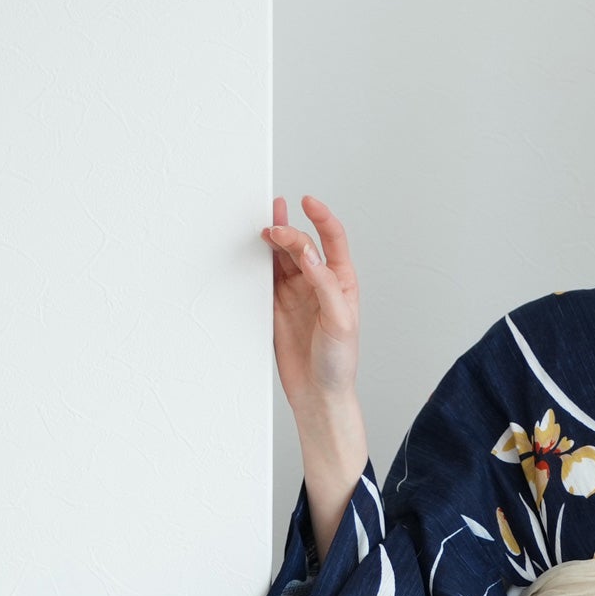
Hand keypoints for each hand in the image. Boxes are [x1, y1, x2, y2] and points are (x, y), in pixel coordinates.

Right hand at [263, 194, 360, 407]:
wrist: (318, 393)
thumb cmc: (338, 362)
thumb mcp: (340, 322)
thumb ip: (324, 285)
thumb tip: (307, 253)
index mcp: (341, 283)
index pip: (333, 241)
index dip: (321, 218)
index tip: (307, 202)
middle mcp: (318, 283)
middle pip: (302, 245)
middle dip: (289, 232)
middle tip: (274, 229)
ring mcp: (296, 293)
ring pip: (281, 257)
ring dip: (273, 240)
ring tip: (262, 225)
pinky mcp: (276, 305)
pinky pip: (265, 276)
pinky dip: (258, 262)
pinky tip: (253, 249)